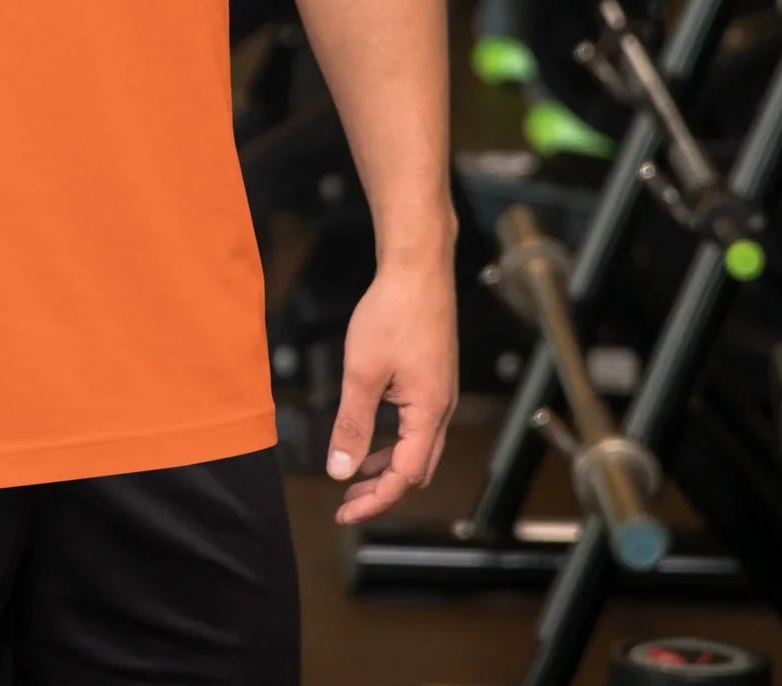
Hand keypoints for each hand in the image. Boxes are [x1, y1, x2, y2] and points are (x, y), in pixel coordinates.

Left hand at [327, 256, 457, 524]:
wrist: (418, 269)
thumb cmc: (393, 313)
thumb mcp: (362, 372)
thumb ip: (352, 424)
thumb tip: (340, 470)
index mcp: (429, 413)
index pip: (405, 476)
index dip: (375, 500)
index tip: (344, 512)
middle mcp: (441, 409)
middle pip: (417, 470)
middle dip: (383, 492)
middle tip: (347, 502)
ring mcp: (440, 394)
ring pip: (418, 449)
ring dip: (388, 468)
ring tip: (355, 476)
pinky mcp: (433, 379)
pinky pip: (416, 426)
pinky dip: (393, 442)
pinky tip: (371, 436)